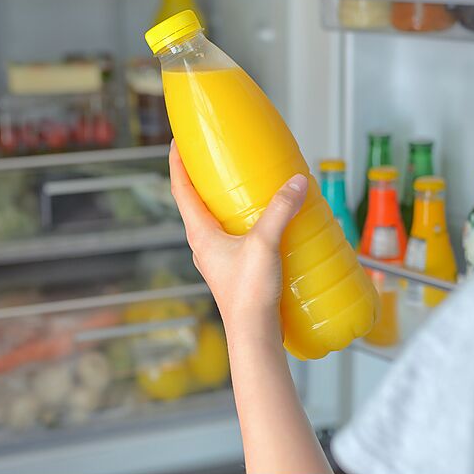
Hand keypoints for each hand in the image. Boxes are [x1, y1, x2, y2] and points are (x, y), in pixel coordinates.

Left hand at [169, 142, 308, 339]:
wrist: (254, 334)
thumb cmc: (248, 294)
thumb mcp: (264, 243)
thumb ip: (280, 210)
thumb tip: (296, 182)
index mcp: (199, 233)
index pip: (180, 189)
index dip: (177, 162)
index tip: (178, 140)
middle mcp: (203, 244)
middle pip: (197, 201)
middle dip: (205, 177)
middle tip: (219, 156)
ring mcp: (218, 257)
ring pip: (216, 220)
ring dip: (226, 200)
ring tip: (246, 184)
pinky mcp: (235, 268)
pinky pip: (235, 236)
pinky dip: (245, 221)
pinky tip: (268, 221)